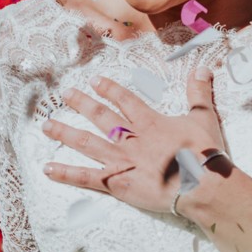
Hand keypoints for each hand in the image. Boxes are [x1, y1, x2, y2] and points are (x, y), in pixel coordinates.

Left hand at [42, 69, 228, 214]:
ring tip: (46, 125)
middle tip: (65, 93)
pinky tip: (48, 169)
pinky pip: (87, 178)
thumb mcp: (203, 118)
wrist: (201, 183)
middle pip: (102, 117)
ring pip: (88, 143)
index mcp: (150, 123)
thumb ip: (199, 93)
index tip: (94, 80)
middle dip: (82, 104)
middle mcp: (131, 139)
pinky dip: (67, 174)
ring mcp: (121, 161)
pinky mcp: (117, 183)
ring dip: (66, 133)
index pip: (125, 101)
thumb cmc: (204, 153)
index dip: (109, 89)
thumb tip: (203, 68)